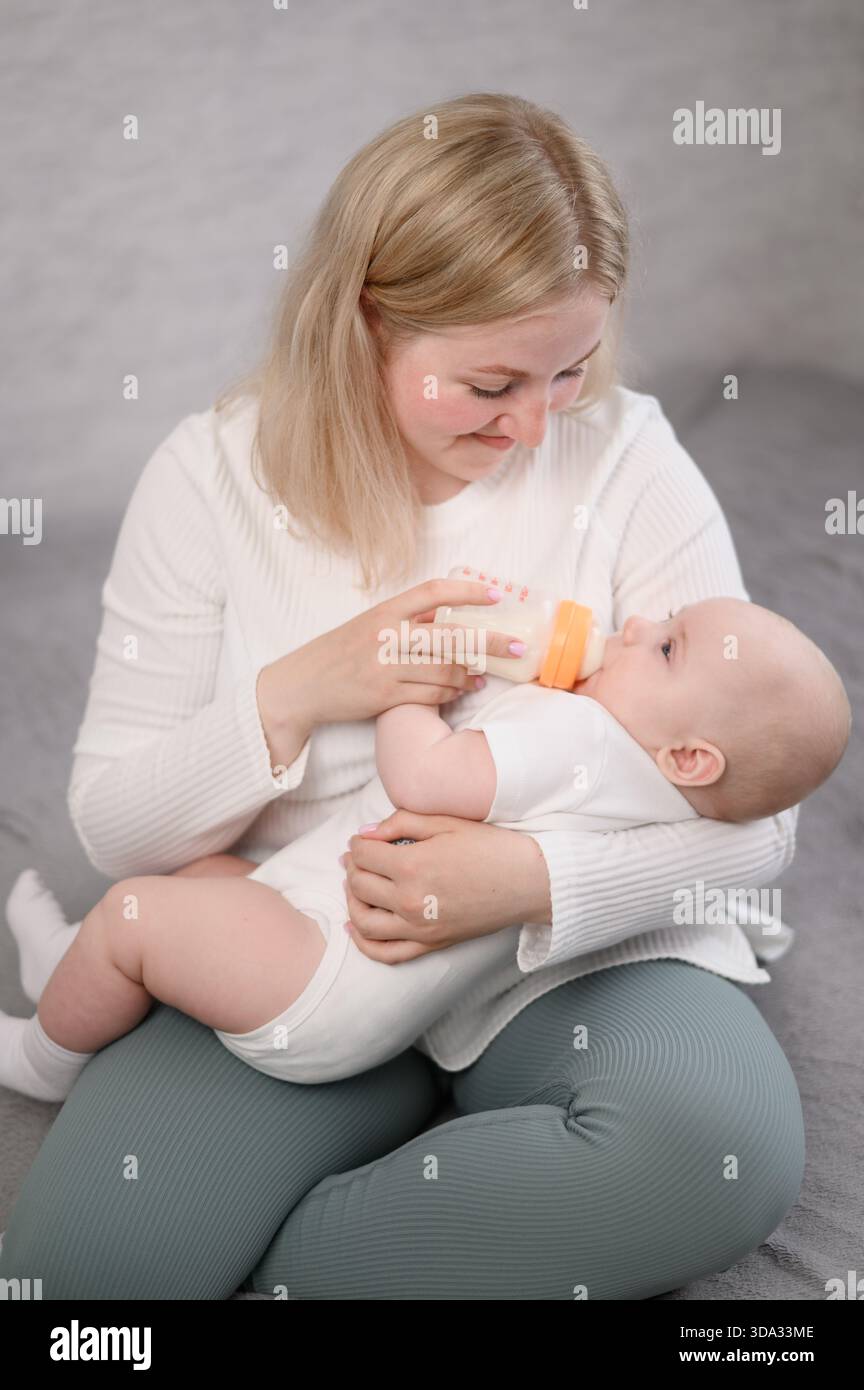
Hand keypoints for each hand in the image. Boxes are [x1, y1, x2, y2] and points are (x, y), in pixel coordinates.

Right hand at [256, 578, 525, 766]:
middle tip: (518, 645)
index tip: (497, 595)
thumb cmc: (337, 655)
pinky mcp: (384, 696)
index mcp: (384, 611)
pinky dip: (451, 694)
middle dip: (490, 640)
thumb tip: (449, 617)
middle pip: (451, 636)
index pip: (433, 592)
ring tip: (484, 676)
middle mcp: (386, 635)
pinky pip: (431, 695)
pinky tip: (461, 691)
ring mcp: (385, 667)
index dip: (469, 591)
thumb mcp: (367, 626)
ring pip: (445, 670)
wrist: (300, 688)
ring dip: (471, 674)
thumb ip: (404, 621)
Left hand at [341, 810, 551, 962]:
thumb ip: (401, 822)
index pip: (364, 856)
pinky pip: (387, 953)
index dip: (357, 845)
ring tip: (355, 886)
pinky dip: (364, 943)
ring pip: (363, 921)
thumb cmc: (491, 847)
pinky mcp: (432, 944)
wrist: (529, 881)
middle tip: (356, 858)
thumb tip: (366, 834)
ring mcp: (419, 928)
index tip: (360, 840)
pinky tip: (354, 927)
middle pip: (359, 886)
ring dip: (351, 901)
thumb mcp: (446, 822)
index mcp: (412, 866)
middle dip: (351, 868)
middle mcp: (409, 901)